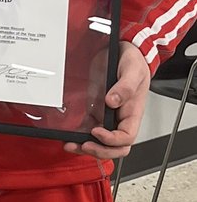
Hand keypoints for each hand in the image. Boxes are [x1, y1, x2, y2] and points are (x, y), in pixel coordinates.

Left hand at [64, 40, 149, 158]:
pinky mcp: (96, 109)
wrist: (126, 50)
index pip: (126, 137)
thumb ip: (125, 87)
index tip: (97, 132)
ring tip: (70, 145)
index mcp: (132, 112)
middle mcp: (120, 117)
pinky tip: (67, 134)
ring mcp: (107, 115)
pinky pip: (88, 127)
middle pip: (114, 146)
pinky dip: (78, 134)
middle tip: (83, 145)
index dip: (112, 140)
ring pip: (99, 140)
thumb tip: (113, 101)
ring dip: (85, 146)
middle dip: (98, 150)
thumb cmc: (134, 62)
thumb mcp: (133, 70)